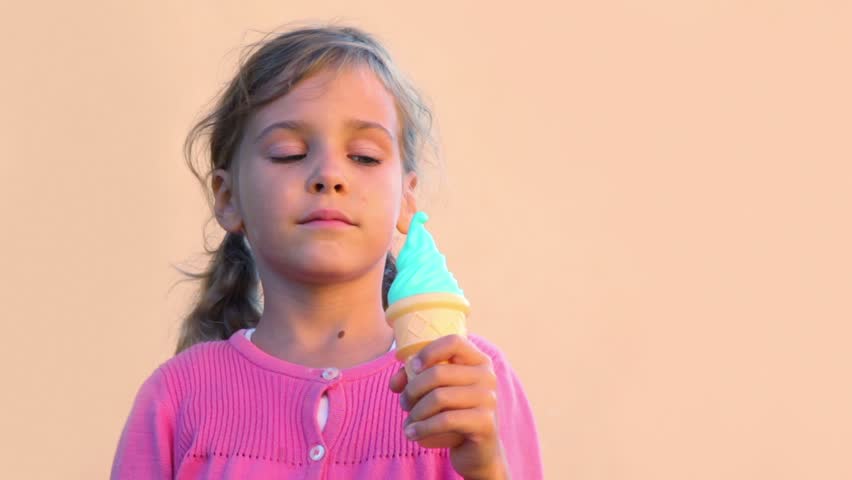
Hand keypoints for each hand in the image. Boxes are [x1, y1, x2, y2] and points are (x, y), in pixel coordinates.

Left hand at [388, 334, 509, 479]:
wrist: (478, 450)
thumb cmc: (454, 412)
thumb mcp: (437, 391)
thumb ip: (415, 379)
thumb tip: (396, 382)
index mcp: (478, 360)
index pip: (454, 342)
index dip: (428, 351)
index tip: (413, 368)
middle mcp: (487, 376)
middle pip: (439, 372)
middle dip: (412, 389)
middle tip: (404, 403)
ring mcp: (489, 399)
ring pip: (439, 397)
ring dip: (416, 411)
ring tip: (408, 422)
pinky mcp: (485, 423)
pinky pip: (445, 420)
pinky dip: (422, 427)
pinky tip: (412, 433)